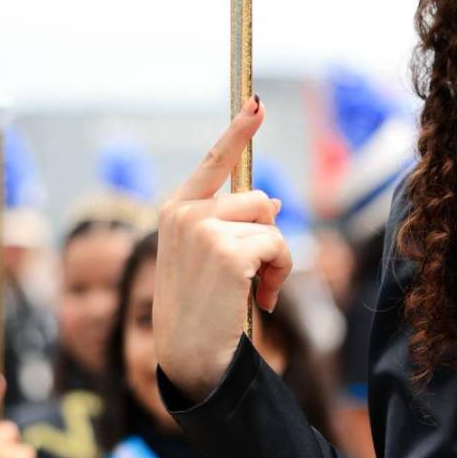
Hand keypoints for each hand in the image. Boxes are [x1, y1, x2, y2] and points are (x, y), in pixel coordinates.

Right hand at [154, 101, 290, 401]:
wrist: (189, 355)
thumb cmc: (201, 311)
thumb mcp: (210, 259)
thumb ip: (233, 225)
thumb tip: (271, 200)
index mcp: (176, 210)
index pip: (214, 160)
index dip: (239, 130)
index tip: (257, 103)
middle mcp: (185, 212)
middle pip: (258, 199)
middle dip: (268, 237)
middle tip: (255, 276)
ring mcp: (203, 228)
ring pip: (270, 224)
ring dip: (276, 259)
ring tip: (256, 290)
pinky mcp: (226, 250)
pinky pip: (278, 246)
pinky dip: (280, 274)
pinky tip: (261, 300)